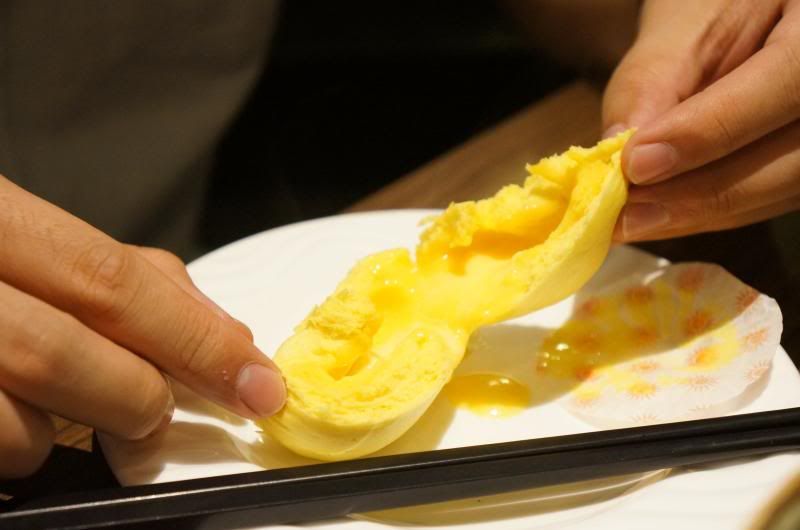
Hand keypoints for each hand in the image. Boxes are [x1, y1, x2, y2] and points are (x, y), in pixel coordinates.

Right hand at [0, 176, 284, 477]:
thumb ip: (126, 275)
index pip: (112, 280)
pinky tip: (21, 427)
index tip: (256, 383)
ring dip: (66, 439)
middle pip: (65, 355)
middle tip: (157, 420)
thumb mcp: (34, 237)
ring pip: (18, 427)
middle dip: (138, 400)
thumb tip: (222, 334)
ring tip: (67, 415)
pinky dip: (22, 458)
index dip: (196, 339)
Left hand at [603, 0, 799, 240]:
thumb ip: (655, 79)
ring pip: (777, 192)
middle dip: (698, 193)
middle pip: (789, 162)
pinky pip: (765, 199)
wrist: (752, 9)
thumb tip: (617, 158)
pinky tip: (657, 211)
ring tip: (630, 218)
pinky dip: (707, 210)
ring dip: (698, 212)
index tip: (636, 165)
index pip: (784, 86)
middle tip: (624, 214)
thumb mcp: (687, 18)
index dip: (708, 132)